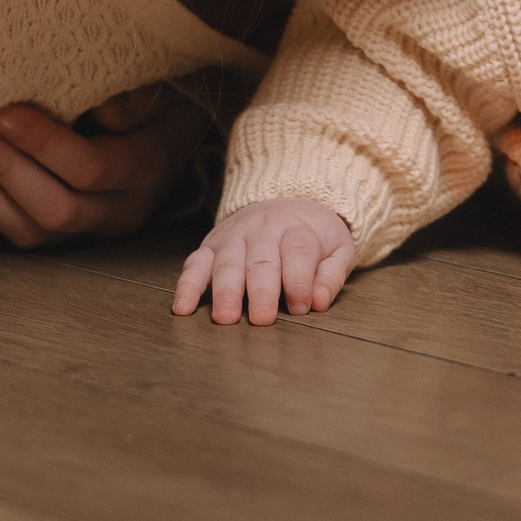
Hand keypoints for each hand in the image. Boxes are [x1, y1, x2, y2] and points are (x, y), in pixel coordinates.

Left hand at [0, 84, 207, 248]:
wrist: (177, 140)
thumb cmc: (164, 104)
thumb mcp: (167, 89)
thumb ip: (138, 97)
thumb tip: (101, 111)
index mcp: (142, 171)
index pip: (90, 169)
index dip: (43, 144)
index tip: (4, 113)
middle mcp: (114, 211)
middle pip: (56, 209)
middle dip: (5, 173)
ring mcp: (85, 230)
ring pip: (32, 233)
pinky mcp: (56, 235)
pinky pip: (6, 236)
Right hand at [171, 198, 354, 325]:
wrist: (287, 202)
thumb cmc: (314, 236)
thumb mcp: (337, 248)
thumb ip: (332, 275)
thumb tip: (319, 303)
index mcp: (297, 228)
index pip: (298, 250)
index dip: (299, 279)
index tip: (301, 307)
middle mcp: (262, 229)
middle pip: (261, 259)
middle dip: (261, 290)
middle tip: (262, 319)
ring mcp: (233, 237)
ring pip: (227, 262)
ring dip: (225, 291)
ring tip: (225, 318)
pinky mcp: (210, 246)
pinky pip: (195, 263)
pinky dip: (187, 285)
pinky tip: (182, 308)